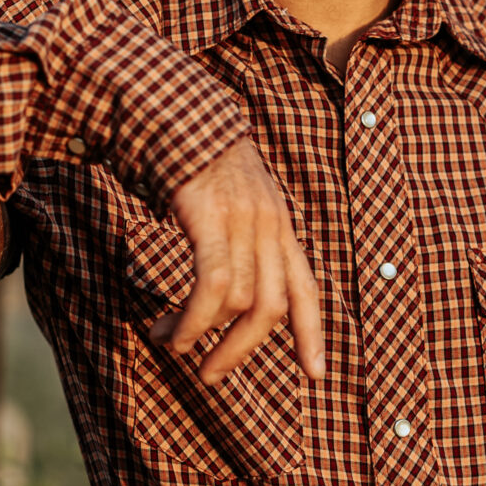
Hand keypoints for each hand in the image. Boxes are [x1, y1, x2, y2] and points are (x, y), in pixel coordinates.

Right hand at [146, 137, 325, 386]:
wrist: (171, 109)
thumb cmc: (191, 161)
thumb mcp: (229, 202)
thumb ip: (235, 240)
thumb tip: (222, 291)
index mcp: (278, 224)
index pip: (306, 287)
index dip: (311, 333)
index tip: (315, 374)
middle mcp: (269, 225)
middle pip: (273, 307)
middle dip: (241, 350)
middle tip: (210, 376)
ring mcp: (242, 219)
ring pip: (239, 303)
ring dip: (201, 336)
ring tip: (171, 345)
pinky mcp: (210, 216)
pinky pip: (212, 285)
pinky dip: (193, 320)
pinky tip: (170, 330)